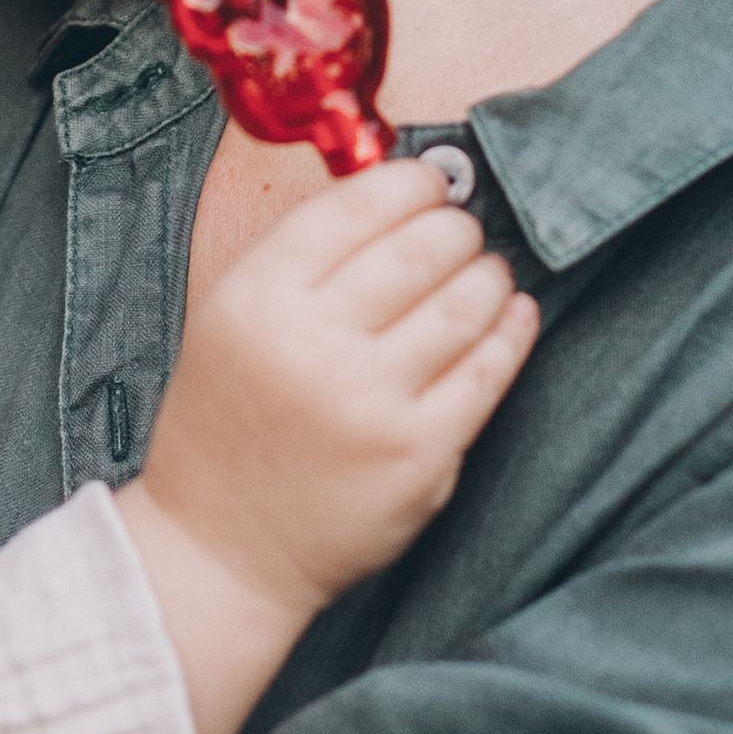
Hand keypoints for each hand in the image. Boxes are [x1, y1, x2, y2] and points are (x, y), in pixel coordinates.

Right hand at [118, 158, 536, 733]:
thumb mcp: (230, 321)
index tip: (430, 182)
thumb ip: (301, 262)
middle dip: (456, 227)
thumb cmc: (227, 428)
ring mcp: (372, 404)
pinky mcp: (421, 456)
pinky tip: (511, 315)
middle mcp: (313, 345)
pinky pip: (489, 372)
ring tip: (487, 274)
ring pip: (466, 303)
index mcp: (257, 298)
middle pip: (422, 247)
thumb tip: (398, 194)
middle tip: (462, 232)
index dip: (409, 182)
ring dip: (489, 274)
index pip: (357, 206)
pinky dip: (511, 331)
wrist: (221, 551)